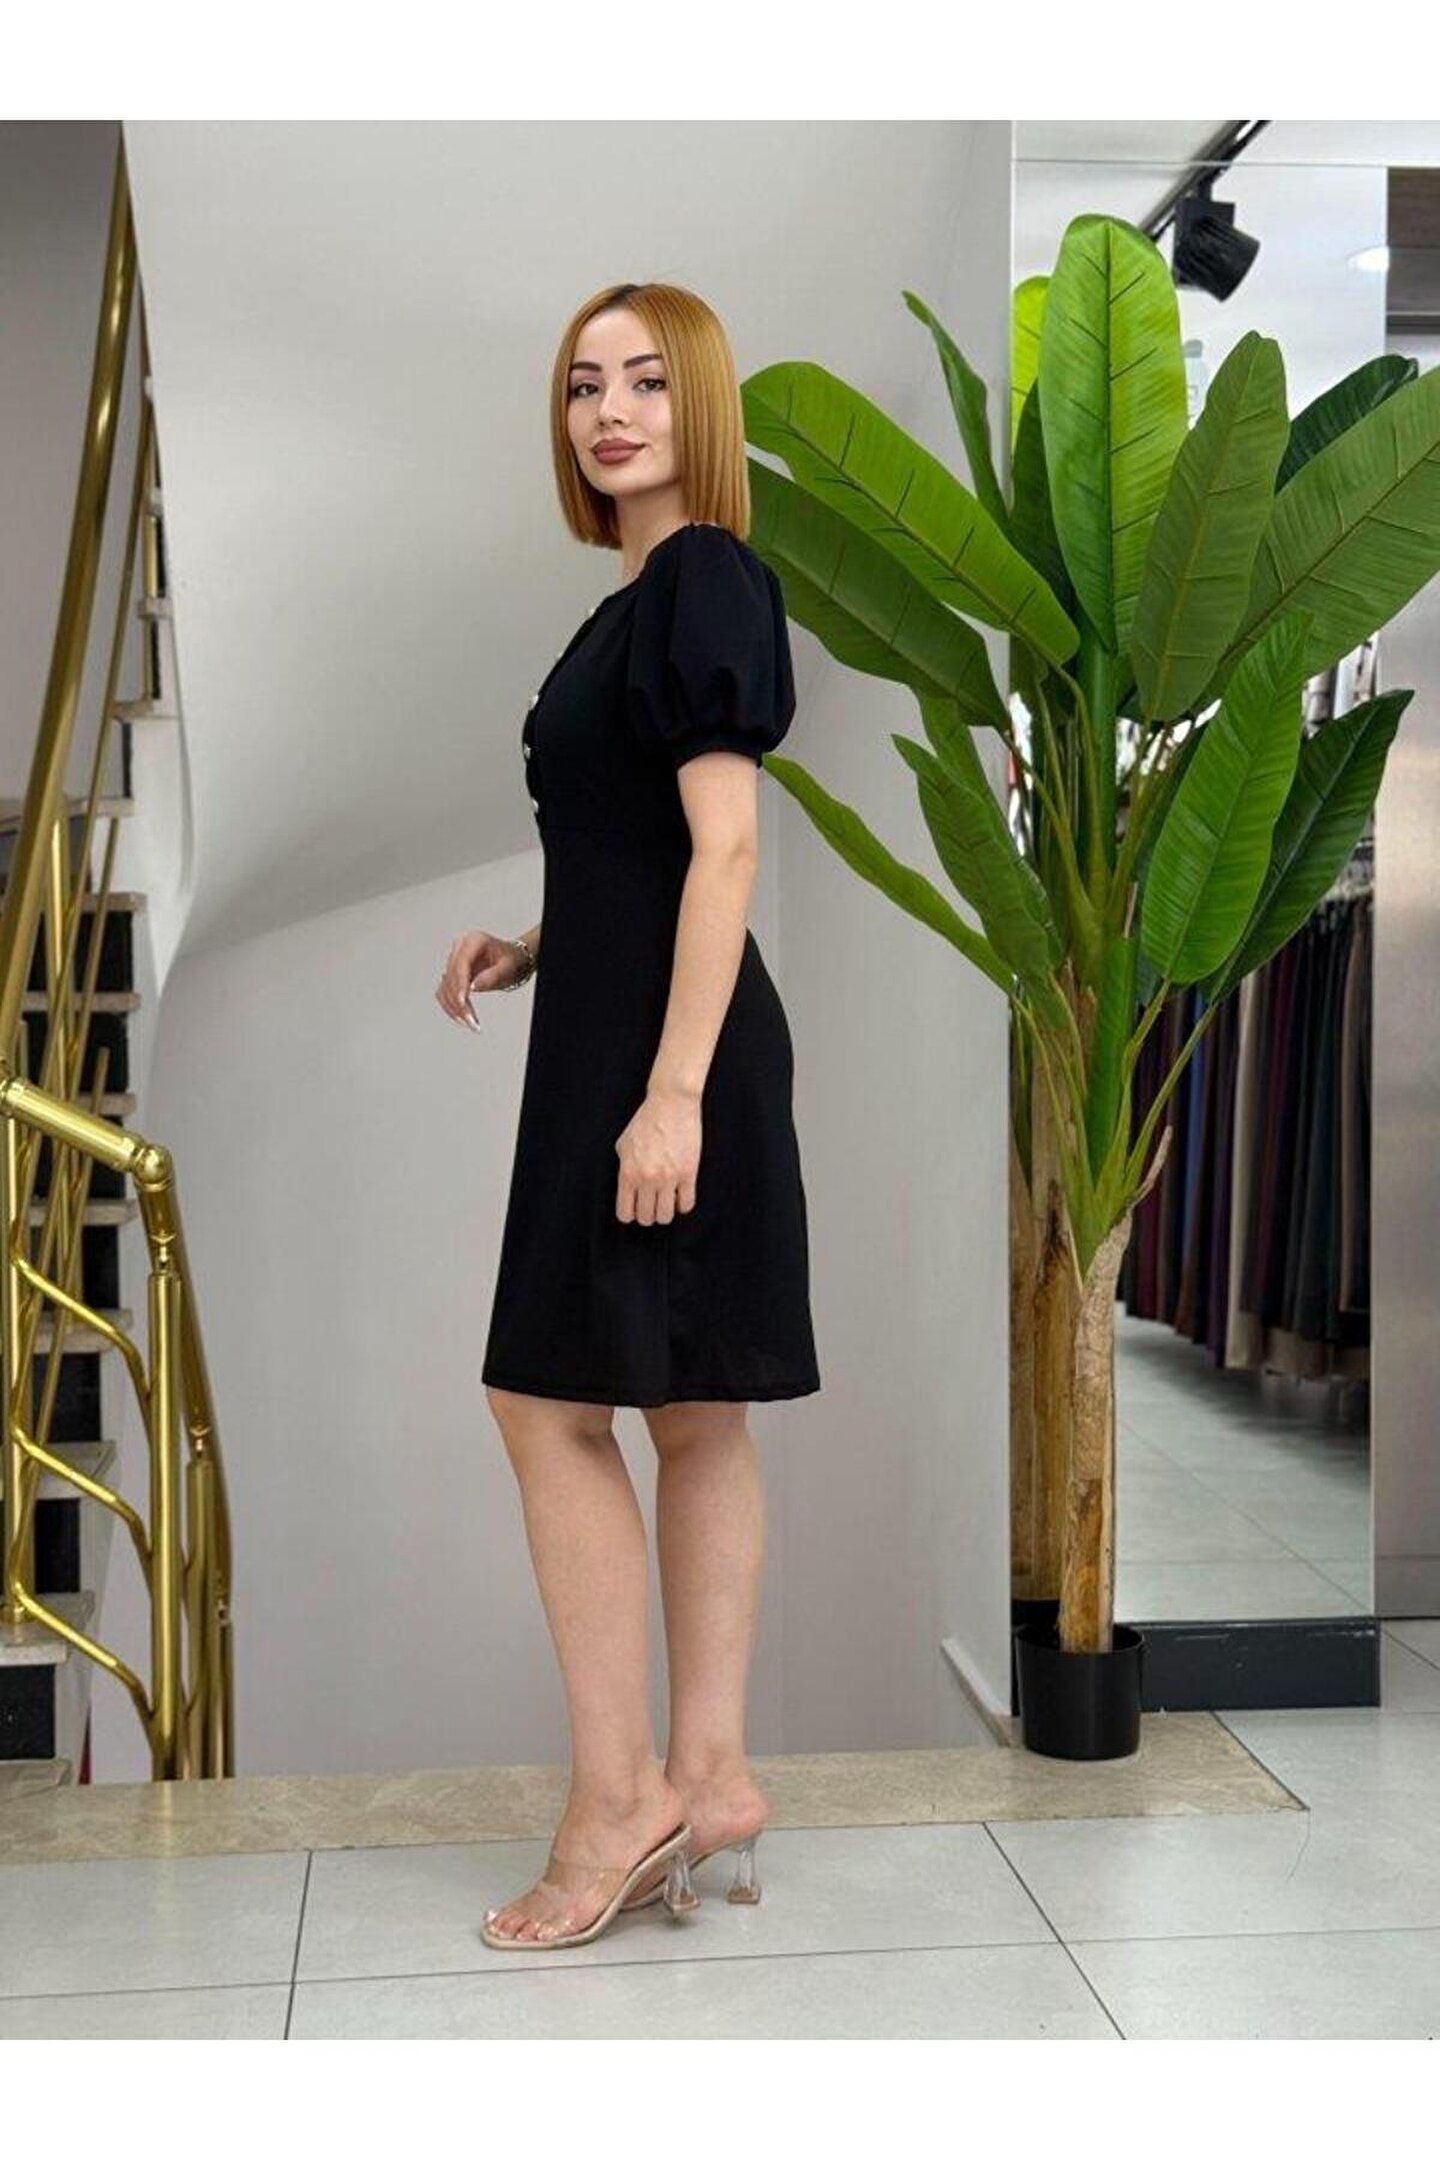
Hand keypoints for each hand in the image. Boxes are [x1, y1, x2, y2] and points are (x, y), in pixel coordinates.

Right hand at [435, 930, 528, 1029]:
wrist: (511, 959)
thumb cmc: (511, 959)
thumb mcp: (508, 966)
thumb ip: (492, 975)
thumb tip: (473, 987)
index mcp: (473, 940)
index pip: (460, 963)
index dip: (459, 983)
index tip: (462, 1001)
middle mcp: (460, 949)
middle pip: (451, 977)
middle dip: (458, 1001)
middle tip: (471, 1020)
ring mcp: (453, 961)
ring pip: (445, 987)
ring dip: (453, 1007)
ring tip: (469, 1022)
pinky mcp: (451, 975)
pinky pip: (444, 992)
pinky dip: (450, 1006)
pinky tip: (462, 1018)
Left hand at [615, 1087, 700, 1225]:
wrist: (671, 1103)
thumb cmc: (646, 1121)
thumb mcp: (624, 1144)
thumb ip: (624, 1167)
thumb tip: (628, 1187)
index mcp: (628, 1172)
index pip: (625, 1213)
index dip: (630, 1215)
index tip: (636, 1209)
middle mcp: (647, 1178)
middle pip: (646, 1218)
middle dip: (648, 1215)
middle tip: (652, 1205)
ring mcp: (669, 1177)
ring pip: (666, 1216)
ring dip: (666, 1212)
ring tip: (667, 1201)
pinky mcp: (688, 1173)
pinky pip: (687, 1204)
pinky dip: (683, 1205)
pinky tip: (680, 1195)